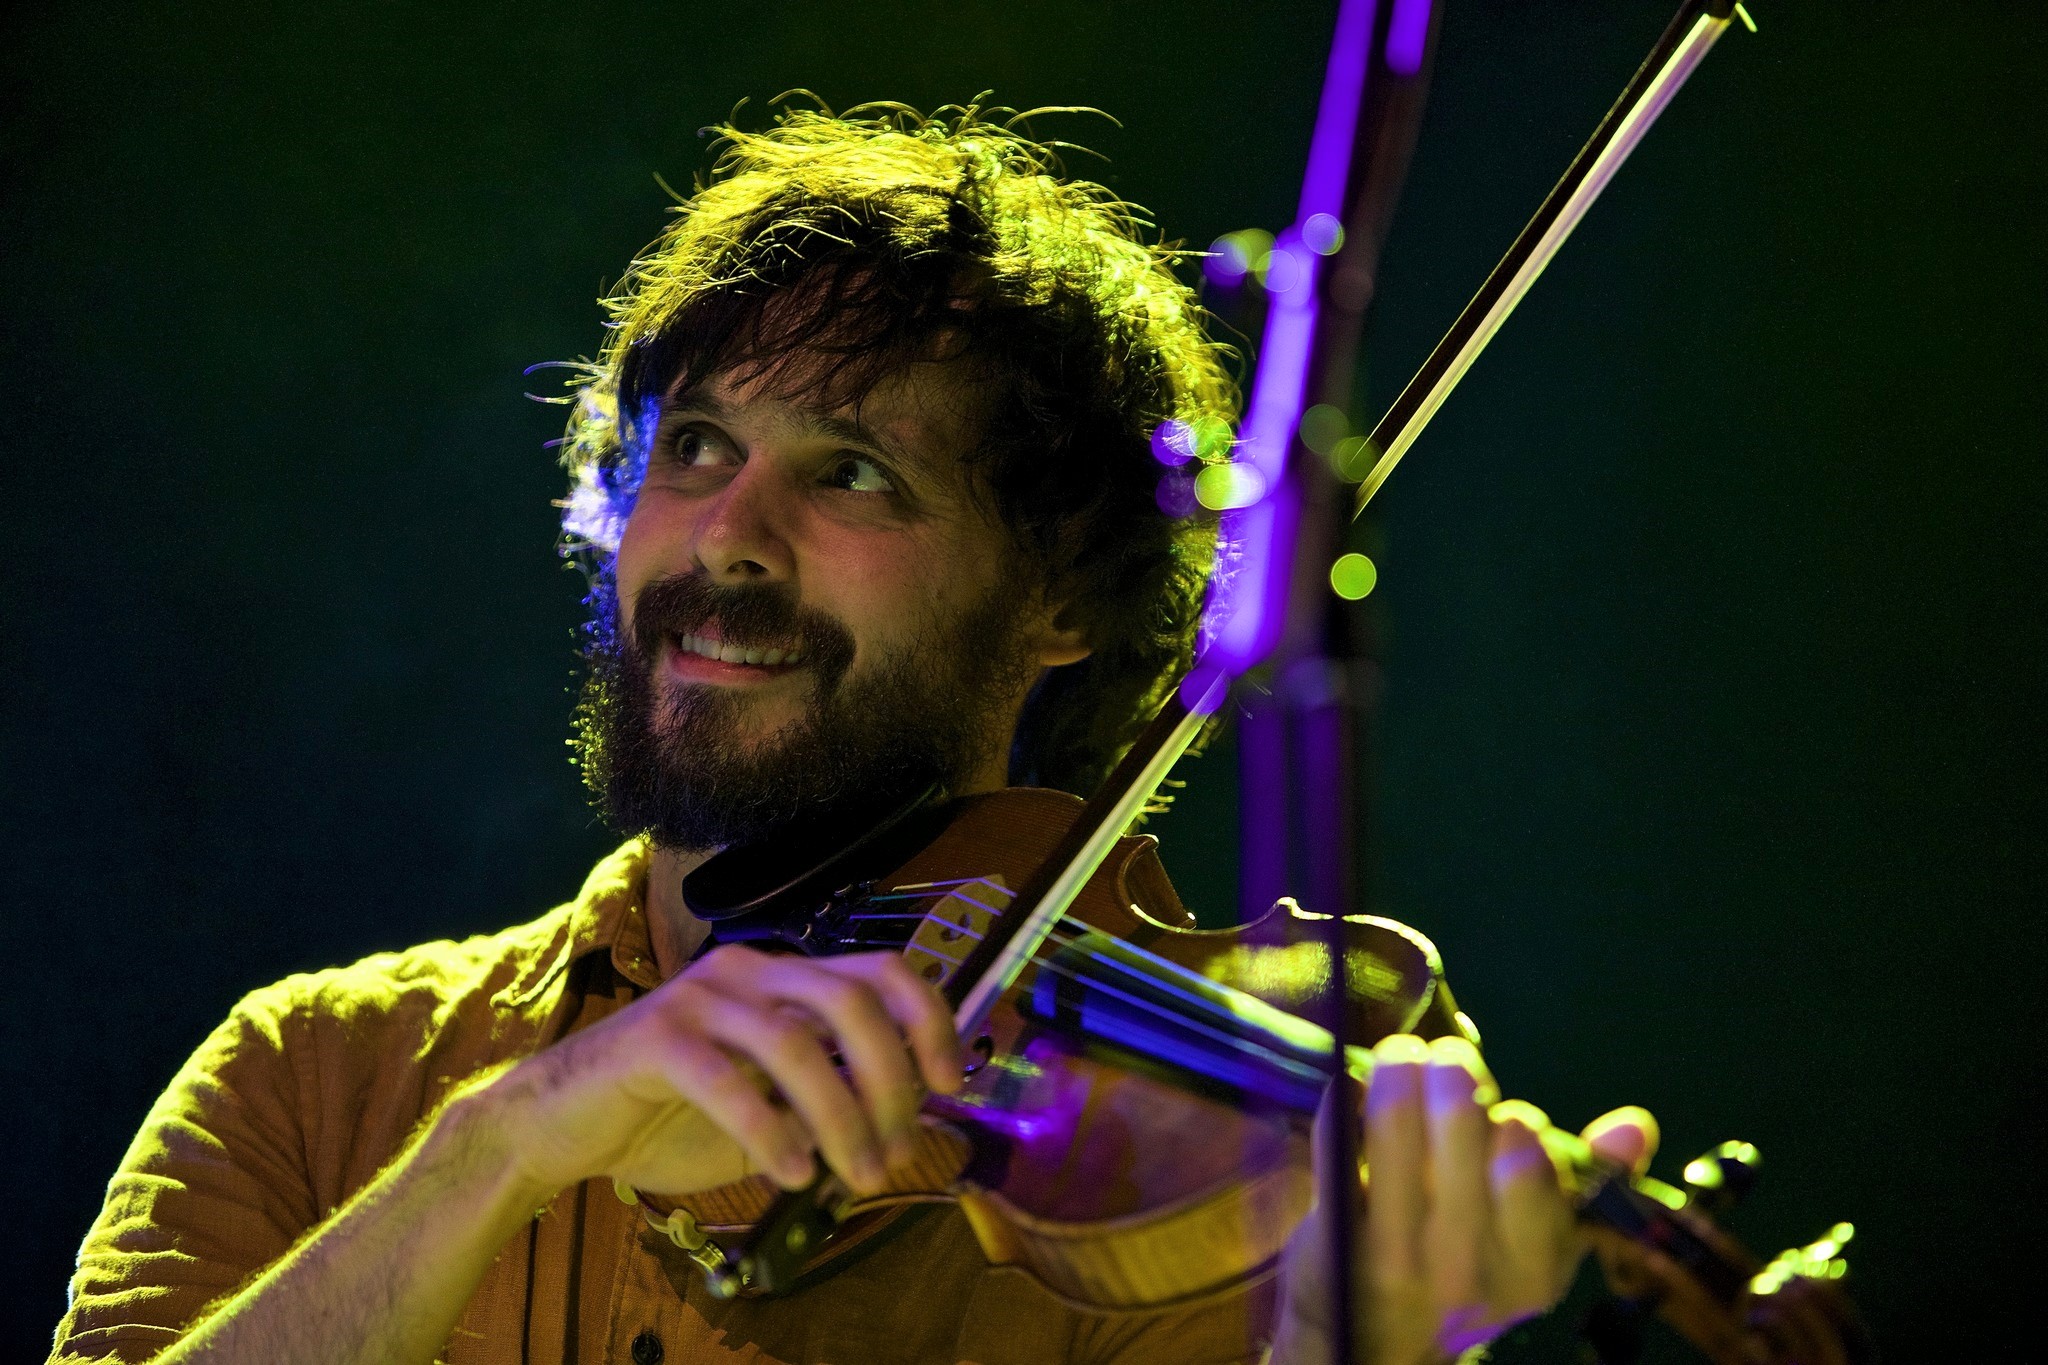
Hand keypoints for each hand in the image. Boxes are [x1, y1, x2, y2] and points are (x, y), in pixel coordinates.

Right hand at [480, 944, 963, 1203]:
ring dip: (840, 1117)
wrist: (566, 1124)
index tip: (950, 1085)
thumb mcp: (773, 1107)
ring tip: (855, 1175)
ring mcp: (700, 998)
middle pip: (851, 1002)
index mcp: (785, 977)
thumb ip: (830, 1102)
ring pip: (795, 1042)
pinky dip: (770, 1129)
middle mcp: (750, 971)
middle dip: (890, 1083)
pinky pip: (727, 1080)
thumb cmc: (674, 1114)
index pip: (882, 972)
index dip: (929, 1021)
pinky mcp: (655, 1038)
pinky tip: (790, 1172)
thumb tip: (905, 1123)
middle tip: (896, 1151)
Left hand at [1276, 1033, 1656, 1364]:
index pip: (1531, 1160)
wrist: (1378, 1347)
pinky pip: (1338, 1141)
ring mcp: (1396, 1253)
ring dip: (1399, 1070)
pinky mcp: (1334, 1237)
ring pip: (1397, 1123)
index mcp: (1531, 1266)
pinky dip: (1344, 1099)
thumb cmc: (1467, 1274)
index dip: (1512, 1120)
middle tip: (1443, 1058)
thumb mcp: (1536, 1245)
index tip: (1499, 1113)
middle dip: (1454, 1072)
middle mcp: (1467, 1264)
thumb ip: (1589, 1183)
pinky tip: (1351, 1088)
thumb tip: (1636, 1123)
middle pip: (1465, 1123)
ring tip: (1400, 1056)